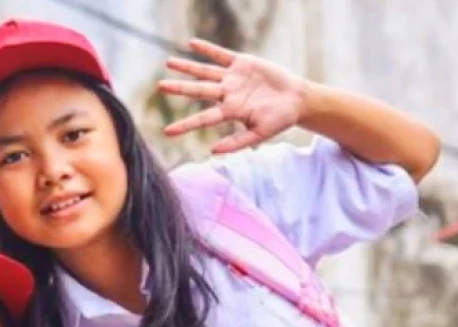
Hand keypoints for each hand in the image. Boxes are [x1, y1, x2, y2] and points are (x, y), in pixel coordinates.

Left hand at [158, 39, 307, 152]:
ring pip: (205, 72)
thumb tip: (212, 152)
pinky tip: (192, 44)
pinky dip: (208, 49)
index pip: (202, 120)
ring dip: (187, 67)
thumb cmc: (279, 120)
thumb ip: (236, 143)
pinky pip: (222, 55)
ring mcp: (233, 78)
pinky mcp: (243, 63)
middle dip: (179, 89)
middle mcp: (227, 95)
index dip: (185, 125)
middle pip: (198, 91)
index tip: (167, 132)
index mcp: (230, 112)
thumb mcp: (258, 135)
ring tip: (168, 62)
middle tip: (160, 87)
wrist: (296, 100)